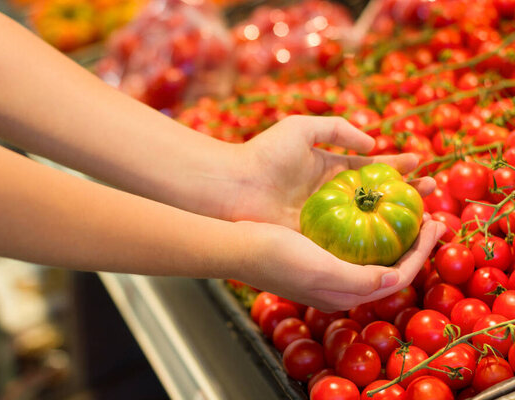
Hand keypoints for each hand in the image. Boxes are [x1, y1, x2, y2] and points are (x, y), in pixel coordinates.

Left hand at [228, 115, 434, 230]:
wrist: (232, 186)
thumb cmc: (264, 154)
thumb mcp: (301, 128)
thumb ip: (337, 128)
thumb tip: (371, 143)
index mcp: (329, 168)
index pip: (370, 167)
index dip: (395, 165)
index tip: (421, 163)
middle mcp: (331, 195)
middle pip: (375, 195)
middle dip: (405, 192)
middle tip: (434, 191)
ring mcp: (325, 219)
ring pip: (367, 221)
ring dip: (395, 219)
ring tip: (424, 216)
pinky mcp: (315, 239)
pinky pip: (348, 242)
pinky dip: (372, 243)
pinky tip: (394, 242)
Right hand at [236, 218, 445, 310]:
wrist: (238, 245)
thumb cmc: (277, 256)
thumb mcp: (321, 270)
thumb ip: (361, 280)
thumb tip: (396, 280)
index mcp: (346, 294)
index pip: (399, 278)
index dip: (423, 252)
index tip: (437, 222)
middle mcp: (341, 287)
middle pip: (391, 268)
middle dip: (414, 244)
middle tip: (430, 215)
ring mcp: (329, 273)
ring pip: (375, 256)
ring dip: (395, 236)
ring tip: (407, 212)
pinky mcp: (317, 257)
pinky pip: (356, 246)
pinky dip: (372, 231)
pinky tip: (370, 213)